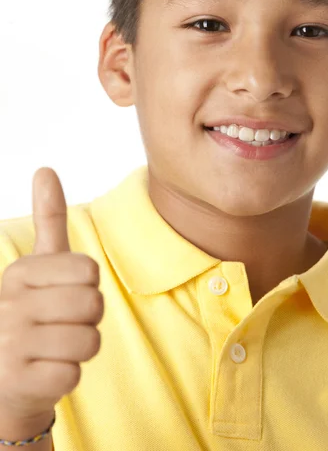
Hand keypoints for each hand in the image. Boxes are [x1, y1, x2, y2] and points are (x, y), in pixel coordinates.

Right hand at [0, 168, 103, 420]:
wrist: (2, 377)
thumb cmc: (31, 313)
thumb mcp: (37, 266)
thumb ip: (48, 220)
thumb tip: (45, 169)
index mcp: (19, 273)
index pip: (90, 271)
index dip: (89, 287)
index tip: (65, 295)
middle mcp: (9, 305)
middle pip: (93, 304)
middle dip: (89, 318)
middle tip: (64, 324)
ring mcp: (9, 346)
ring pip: (89, 341)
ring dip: (81, 348)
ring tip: (56, 348)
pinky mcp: (17, 383)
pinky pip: (74, 375)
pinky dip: (68, 375)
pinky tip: (46, 371)